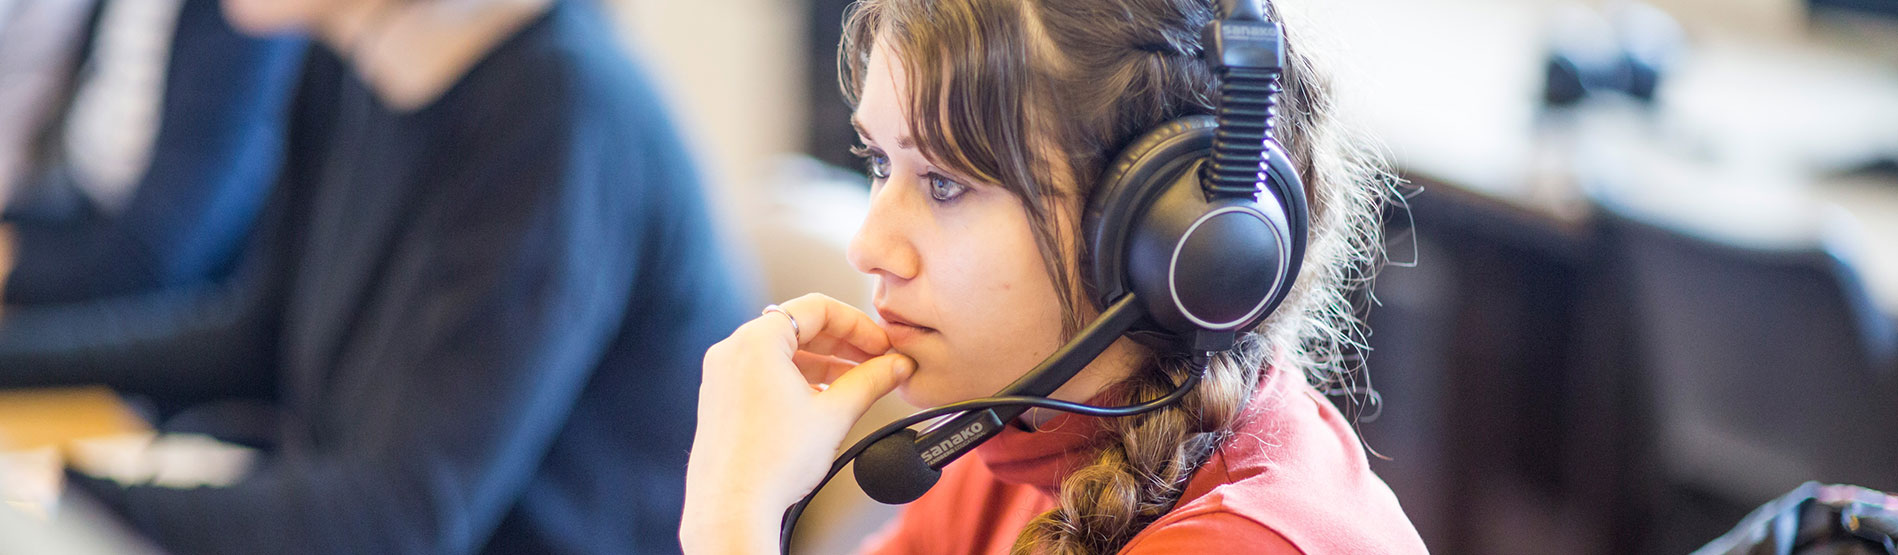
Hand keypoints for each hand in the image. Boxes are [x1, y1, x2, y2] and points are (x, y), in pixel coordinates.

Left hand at [681, 293, 913, 553]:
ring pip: (781, 354)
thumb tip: (898, 365)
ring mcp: (721, 375)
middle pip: (798, 328)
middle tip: (877, 363)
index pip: (816, 308)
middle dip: (842, 345)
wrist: (731, 509)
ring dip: (822, 364)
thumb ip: (871, 381)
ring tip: (856, 386)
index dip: (858, 325)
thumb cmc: (774, 462)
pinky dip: (796, 381)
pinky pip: (763, 375)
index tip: (883, 346)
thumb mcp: (834, 415)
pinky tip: (823, 403)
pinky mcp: (720, 400)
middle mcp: (732, 349)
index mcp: (756, 340)